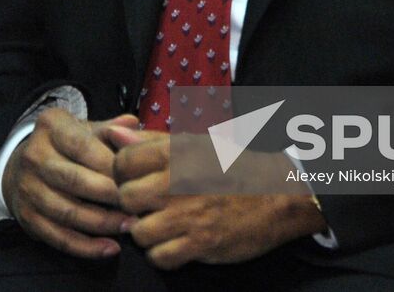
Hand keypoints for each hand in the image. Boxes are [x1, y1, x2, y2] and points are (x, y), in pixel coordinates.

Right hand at [1, 108, 140, 259]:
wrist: (21, 168)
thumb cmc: (65, 147)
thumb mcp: (84, 129)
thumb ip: (110, 130)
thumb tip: (132, 126)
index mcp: (50, 126)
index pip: (84, 146)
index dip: (112, 164)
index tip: (137, 176)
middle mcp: (34, 156)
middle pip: (75, 180)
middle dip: (111, 195)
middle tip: (138, 204)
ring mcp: (28, 189)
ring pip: (68, 212)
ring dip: (103, 223)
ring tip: (131, 226)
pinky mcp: (27, 218)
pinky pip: (59, 237)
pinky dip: (87, 247)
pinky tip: (110, 248)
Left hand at [107, 123, 326, 269]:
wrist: (280, 194)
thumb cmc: (234, 166)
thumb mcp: (195, 143)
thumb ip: (151, 141)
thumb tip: (114, 135)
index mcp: (177, 152)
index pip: (123, 161)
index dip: (122, 172)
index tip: (133, 178)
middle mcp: (178, 182)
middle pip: (125, 197)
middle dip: (132, 203)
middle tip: (146, 205)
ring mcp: (189, 215)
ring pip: (138, 231)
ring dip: (145, 232)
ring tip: (160, 225)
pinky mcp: (201, 243)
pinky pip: (160, 257)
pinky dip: (161, 254)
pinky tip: (172, 243)